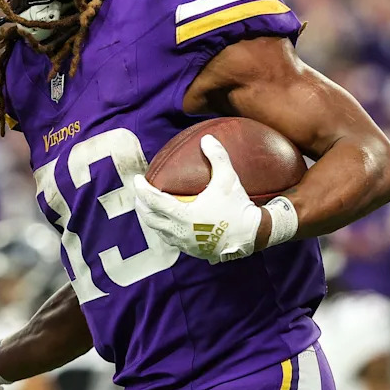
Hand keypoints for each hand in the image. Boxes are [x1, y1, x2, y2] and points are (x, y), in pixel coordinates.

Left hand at [133, 135, 266, 263]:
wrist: (252, 236)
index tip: (137, 179)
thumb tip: (207, 138)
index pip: (153, 201)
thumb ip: (217, 157)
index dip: (141, 189)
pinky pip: (171, 240)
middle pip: (150, 218)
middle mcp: (180, 232)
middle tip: (140, 193)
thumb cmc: (238, 206)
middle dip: (141, 205)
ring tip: (149, 207)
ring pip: (158, 231)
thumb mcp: (228, 179)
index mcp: (183, 215)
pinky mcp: (193, 251)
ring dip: (150, 218)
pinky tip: (167, 223)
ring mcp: (185, 244)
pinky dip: (163, 230)